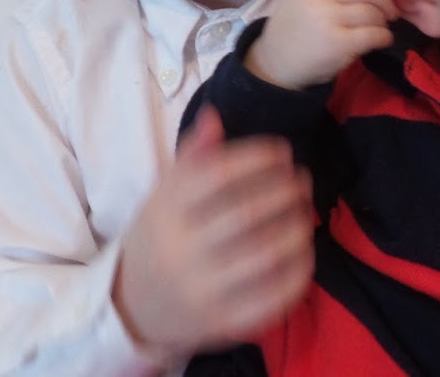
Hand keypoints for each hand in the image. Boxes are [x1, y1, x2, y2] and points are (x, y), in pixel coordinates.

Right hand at [113, 107, 314, 357]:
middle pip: (246, 213)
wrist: (133, 307)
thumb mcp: (164, 196)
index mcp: (165, 211)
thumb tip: (214, 116)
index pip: (218, 174)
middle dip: (285, 191)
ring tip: (306, 214)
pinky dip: (297, 272)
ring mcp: (202, 289)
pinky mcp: (222, 323)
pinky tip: (305, 252)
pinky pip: (271, 297)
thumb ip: (192, 158)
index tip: (284, 151)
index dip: (258, 157)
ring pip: (264, 255)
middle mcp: (180, 249)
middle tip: (303, 181)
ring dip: (296, 229)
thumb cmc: (159, 240)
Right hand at [245, 0, 399, 89]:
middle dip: (384, 1)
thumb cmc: (294, 26)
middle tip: (389, 11)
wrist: (275, 62)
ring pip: (372, 12)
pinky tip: (382, 39)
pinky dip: (384, 36)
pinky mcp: (338, 44)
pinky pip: (374, 34)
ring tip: (379, 27)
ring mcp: (327, 19)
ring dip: (383, 21)